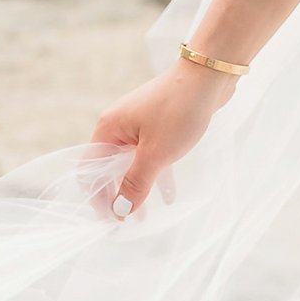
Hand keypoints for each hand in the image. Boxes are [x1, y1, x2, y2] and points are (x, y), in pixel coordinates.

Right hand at [85, 56, 235, 218]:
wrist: (209, 76)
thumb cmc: (179, 111)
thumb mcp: (155, 154)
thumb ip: (135, 183)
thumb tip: (120, 210)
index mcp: (109, 129)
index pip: (90, 169)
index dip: (98, 197)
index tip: (110, 221)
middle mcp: (119, 126)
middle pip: (110, 168)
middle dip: (118, 196)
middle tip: (126, 224)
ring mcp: (139, 124)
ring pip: (132, 164)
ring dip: (138, 189)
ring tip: (145, 217)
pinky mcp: (159, 124)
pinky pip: (152, 155)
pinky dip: (157, 175)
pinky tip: (169, 196)